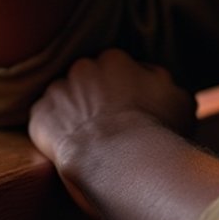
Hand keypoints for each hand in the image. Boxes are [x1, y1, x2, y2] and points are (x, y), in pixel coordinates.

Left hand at [28, 50, 196, 215]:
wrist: (121, 160)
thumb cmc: (156, 130)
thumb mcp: (179, 98)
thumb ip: (162, 81)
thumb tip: (153, 79)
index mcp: (114, 59)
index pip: (117, 69)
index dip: (124, 91)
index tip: (129, 111)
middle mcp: (82, 68)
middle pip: (87, 81)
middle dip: (95, 99)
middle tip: (109, 127)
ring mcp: (57, 91)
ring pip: (65, 101)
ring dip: (74, 115)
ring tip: (89, 143)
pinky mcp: (39, 117)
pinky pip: (45, 122)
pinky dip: (54, 134)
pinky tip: (71, 150)